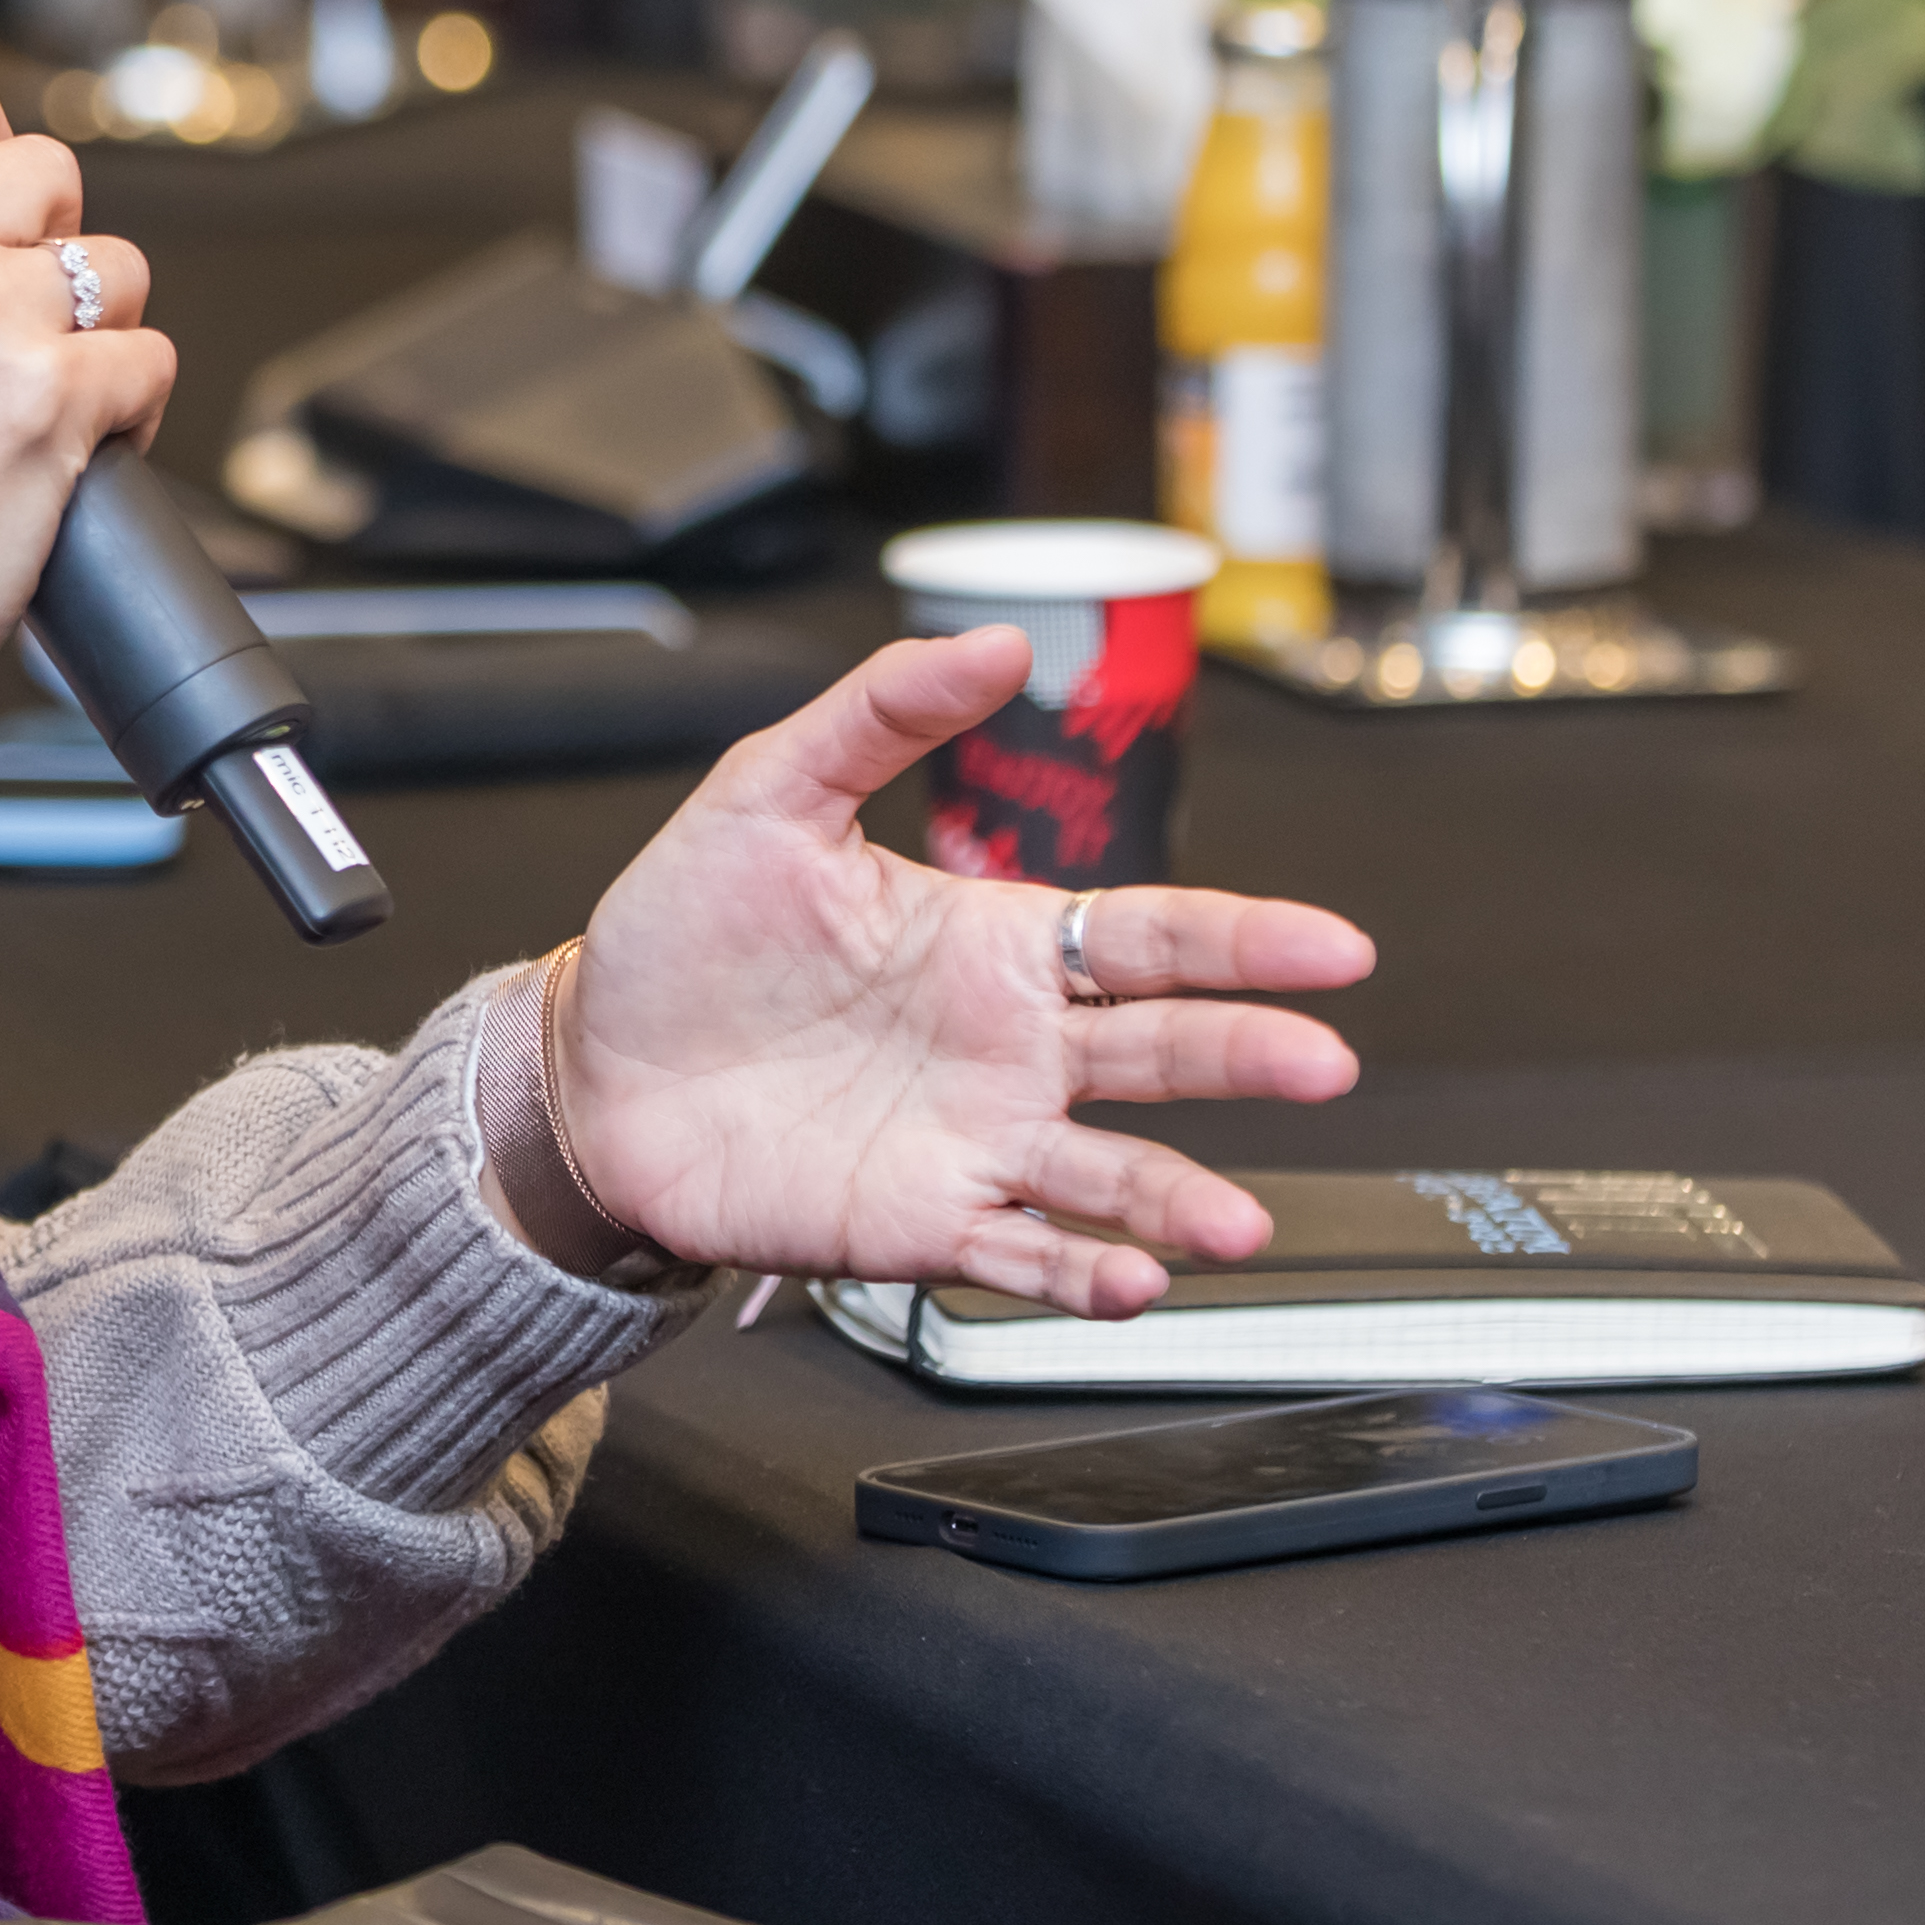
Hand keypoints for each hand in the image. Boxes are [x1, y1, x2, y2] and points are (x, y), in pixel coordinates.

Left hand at [530, 630, 1372, 1310]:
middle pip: (1162, 1049)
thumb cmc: (681, 937)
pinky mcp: (922, 1224)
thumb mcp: (768, 794)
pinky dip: (1082, 1276)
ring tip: (1237, 1223)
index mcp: (994, 940)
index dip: (1247, 939)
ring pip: (1112, 1172)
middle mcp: (1007, 1046)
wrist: (591, 1066)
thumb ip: (882, 714)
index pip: (1151, 933)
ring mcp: (974, 1140)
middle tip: (1323, 1061)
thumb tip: (994, 643)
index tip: (1333, 948)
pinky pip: (1023, 1257)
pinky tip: (1132, 1281)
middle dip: (1248, 1054)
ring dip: (1182, 1199)